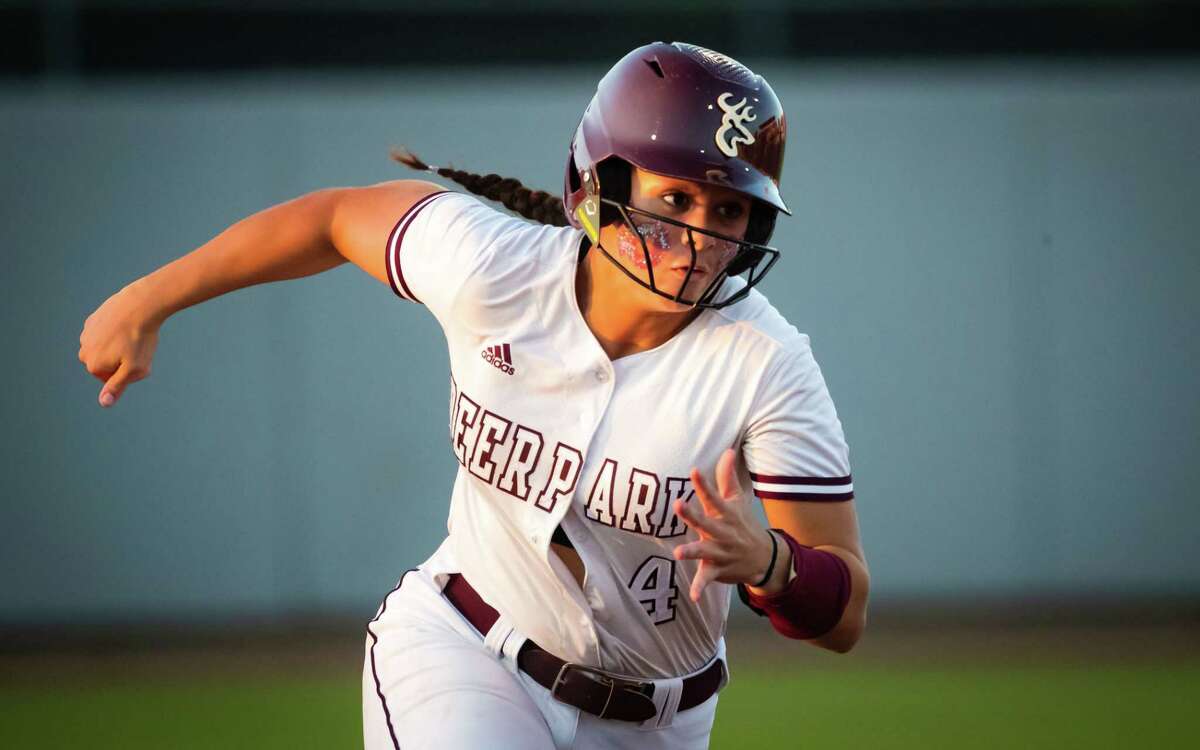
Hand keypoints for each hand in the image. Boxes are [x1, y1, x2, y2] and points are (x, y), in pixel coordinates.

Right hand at [78, 280, 161, 407]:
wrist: (140, 305)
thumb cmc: (140, 339)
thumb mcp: (134, 369)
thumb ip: (117, 387)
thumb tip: (103, 403)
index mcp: (92, 365)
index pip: (111, 379)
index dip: (128, 372)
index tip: (137, 360)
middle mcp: (84, 350)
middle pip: (107, 364)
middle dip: (121, 360)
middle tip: (137, 348)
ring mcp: (86, 334)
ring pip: (106, 348)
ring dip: (118, 346)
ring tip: (133, 336)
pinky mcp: (93, 320)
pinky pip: (106, 333)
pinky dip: (117, 331)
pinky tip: (127, 324)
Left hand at [672, 448, 775, 601]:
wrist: (765, 558)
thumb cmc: (744, 524)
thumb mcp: (737, 500)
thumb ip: (727, 477)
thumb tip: (727, 450)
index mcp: (726, 514)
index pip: (714, 496)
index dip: (704, 484)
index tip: (694, 470)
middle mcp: (723, 532)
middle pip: (706, 522)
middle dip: (692, 515)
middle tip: (678, 504)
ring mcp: (721, 552)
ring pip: (704, 551)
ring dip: (692, 552)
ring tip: (678, 553)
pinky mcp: (717, 570)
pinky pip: (707, 579)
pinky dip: (700, 587)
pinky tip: (693, 597)